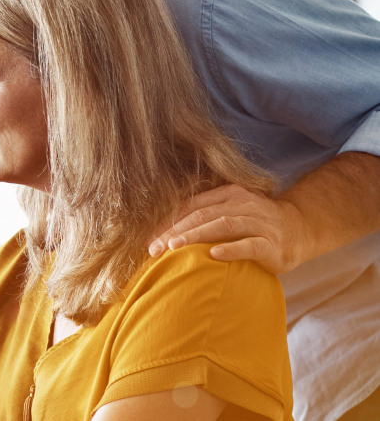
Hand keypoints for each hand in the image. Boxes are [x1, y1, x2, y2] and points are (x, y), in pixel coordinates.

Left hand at [147, 184, 307, 274]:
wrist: (300, 229)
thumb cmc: (255, 225)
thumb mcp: (231, 212)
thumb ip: (205, 216)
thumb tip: (165, 234)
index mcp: (227, 194)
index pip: (191, 207)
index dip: (168, 222)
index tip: (148, 238)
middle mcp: (242, 204)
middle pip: (202, 215)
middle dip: (174, 231)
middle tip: (153, 248)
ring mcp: (258, 223)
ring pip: (222, 226)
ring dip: (195, 236)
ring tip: (174, 247)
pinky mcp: (272, 244)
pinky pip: (249, 245)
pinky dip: (230, 249)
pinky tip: (213, 255)